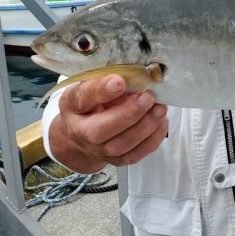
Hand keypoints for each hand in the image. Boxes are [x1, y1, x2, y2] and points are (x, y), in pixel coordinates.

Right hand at [49, 74, 168, 171]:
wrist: (82, 134)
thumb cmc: (89, 104)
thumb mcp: (89, 85)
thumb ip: (106, 80)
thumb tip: (133, 75)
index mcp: (72, 106)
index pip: (83, 98)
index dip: (101, 90)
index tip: (119, 81)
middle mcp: (81, 132)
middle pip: (99, 131)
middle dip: (128, 113)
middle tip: (148, 97)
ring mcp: (98, 150)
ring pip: (121, 146)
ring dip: (145, 126)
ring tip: (159, 108)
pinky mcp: (116, 160)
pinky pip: (135, 155)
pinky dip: (152, 140)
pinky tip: (161, 122)